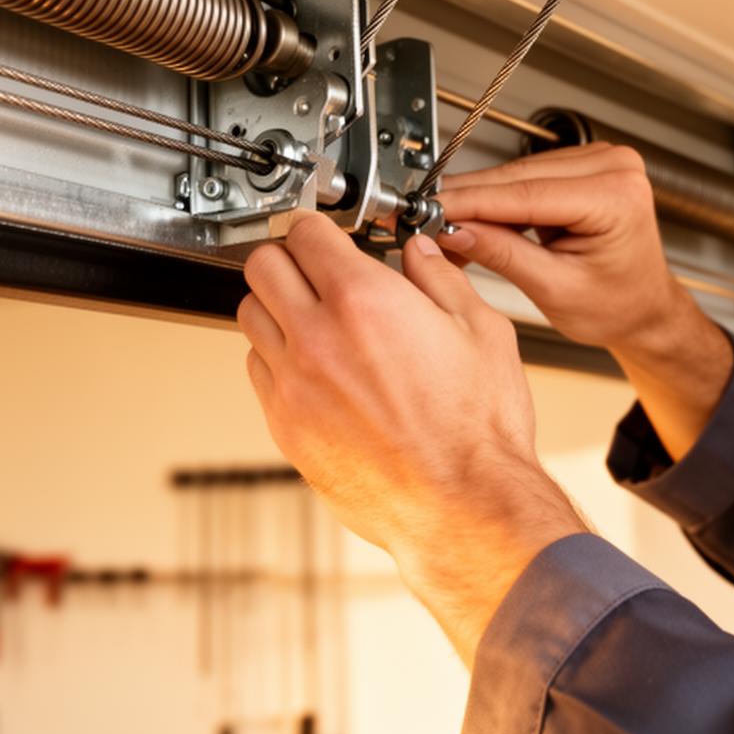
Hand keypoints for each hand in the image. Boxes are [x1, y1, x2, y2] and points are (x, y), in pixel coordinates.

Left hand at [238, 213, 587, 662]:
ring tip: (312, 316)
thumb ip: (442, 281)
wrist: (461, 507)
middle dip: (289, 258)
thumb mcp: (482, 332)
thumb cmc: (477, 433)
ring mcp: (293, 385)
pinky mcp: (286, 426)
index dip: (318, 227)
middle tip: (313, 267)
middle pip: (263, 266)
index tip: (325, 233)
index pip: (305, 234)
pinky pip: (258, 371)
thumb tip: (421, 256)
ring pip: (251, 318)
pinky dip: (277, 357)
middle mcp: (317, 338)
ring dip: (277, 306)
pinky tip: (313, 365)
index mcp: (365, 302)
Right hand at [435, 145, 733, 458]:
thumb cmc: (617, 305)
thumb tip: (455, 229)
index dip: (472, 202)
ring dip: (480, 198)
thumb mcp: (554, 289)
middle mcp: (614, 168)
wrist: (642, 307)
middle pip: (520, 177)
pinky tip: (477, 217)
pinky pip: (529, 174)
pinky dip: (500, 197)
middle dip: (470, 199)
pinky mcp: (584, 165)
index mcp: (617, 197)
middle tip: (428, 218)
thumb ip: (503, 254)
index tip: (432, 209)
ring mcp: (602, 160)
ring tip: (448, 226)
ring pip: (518, 173)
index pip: (527, 194)